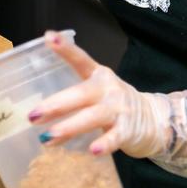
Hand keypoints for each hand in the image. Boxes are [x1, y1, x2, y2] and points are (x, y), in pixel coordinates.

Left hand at [29, 31, 186, 180]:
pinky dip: (104, 144)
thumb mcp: (96, 90)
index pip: (80, 59)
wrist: (154, 119)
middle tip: (33, 115)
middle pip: (80, 93)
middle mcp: (108, 88)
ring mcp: (119, 108)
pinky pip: (115, 137)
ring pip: (93, 116)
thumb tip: (36, 111)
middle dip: (55, 105)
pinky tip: (92, 150)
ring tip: (49, 137)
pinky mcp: (128, 129)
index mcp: (97, 75)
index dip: (65, 48)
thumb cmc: (113, 104)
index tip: (48, 37)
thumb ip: (71, 95)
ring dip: (70, 127)